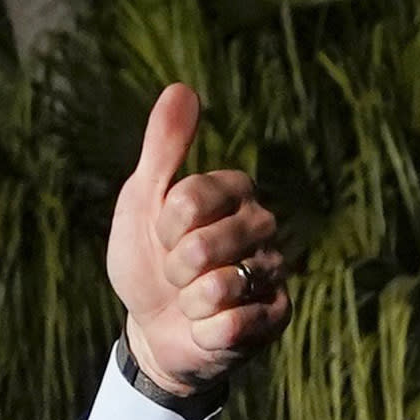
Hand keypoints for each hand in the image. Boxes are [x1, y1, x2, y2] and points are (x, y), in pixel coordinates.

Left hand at [107, 83, 289, 392]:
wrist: (153, 328)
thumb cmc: (148, 260)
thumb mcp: (142, 201)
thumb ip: (163, 149)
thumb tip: (180, 87)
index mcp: (234, 189)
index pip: (190, 198)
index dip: (163, 225)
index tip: (162, 234)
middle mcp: (263, 224)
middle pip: (204, 246)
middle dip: (174, 267)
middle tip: (175, 272)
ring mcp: (274, 270)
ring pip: (221, 287)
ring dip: (189, 301)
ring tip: (192, 299)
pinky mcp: (276, 315)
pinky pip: (234, 325)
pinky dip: (206, 331)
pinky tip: (209, 326)